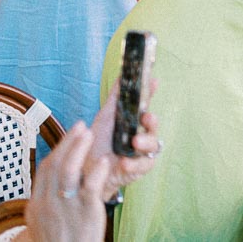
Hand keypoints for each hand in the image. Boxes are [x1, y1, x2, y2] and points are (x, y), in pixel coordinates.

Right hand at [25, 123, 110, 241]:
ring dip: (79, 149)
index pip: (45, 169)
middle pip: (55, 165)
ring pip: (68, 171)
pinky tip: (105, 160)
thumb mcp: (44, 221)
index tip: (70, 133)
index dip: (58, 148)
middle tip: (81, 125)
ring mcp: (66, 208)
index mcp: (36, 204)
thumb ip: (48, 198)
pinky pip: (90, 187)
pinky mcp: (86, 213)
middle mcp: (48, 204)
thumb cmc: (60, 241)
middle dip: (68, 142)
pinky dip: (97, 171)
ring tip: (90, 133)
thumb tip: (53, 176)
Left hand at [86, 83, 160, 200]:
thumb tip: (122, 72)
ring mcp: (142, 152)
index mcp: (135, 121)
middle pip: (154, 126)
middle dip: (152, 121)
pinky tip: (124, 161)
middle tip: (146, 116)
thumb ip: (116, 97)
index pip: (145, 104)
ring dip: (146, 142)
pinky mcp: (138, 169)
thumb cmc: (99, 142)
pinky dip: (134, 163)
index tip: (153, 81)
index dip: (151, 93)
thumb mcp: (106, 117)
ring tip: (135, 142)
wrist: (87, 170)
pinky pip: (142, 166)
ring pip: (154, 145)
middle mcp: (142, 135)